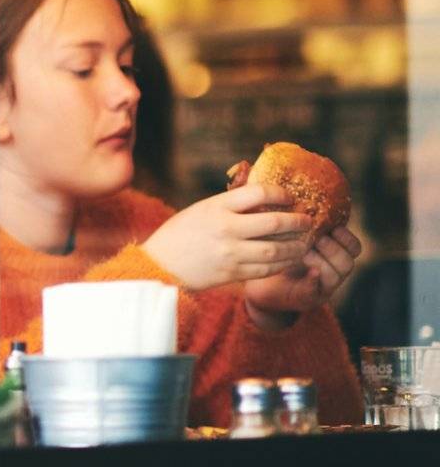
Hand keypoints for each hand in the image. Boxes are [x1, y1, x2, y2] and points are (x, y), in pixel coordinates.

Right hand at [140, 184, 312, 291]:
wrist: (158, 265)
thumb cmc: (180, 233)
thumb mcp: (201, 210)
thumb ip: (230, 204)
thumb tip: (264, 196)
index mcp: (216, 207)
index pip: (259, 193)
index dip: (281, 194)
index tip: (290, 197)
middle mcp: (225, 229)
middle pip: (274, 223)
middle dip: (297, 221)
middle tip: (308, 220)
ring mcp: (230, 253)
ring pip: (276, 250)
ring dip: (296, 246)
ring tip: (305, 242)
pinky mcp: (232, 273)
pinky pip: (266, 269)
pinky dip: (282, 263)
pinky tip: (289, 258)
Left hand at [242, 225, 362, 331]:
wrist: (261, 285)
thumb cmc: (276, 255)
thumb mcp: (290, 237)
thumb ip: (300, 223)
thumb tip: (296, 194)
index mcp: (333, 254)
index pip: (354, 247)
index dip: (346, 236)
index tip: (333, 225)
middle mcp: (333, 271)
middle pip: (348, 260)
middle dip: (334, 247)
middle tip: (318, 238)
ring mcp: (322, 287)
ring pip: (337, 275)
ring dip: (323, 261)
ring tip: (306, 251)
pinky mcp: (308, 299)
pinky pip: (316, 291)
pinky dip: (314, 280)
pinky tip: (310, 271)